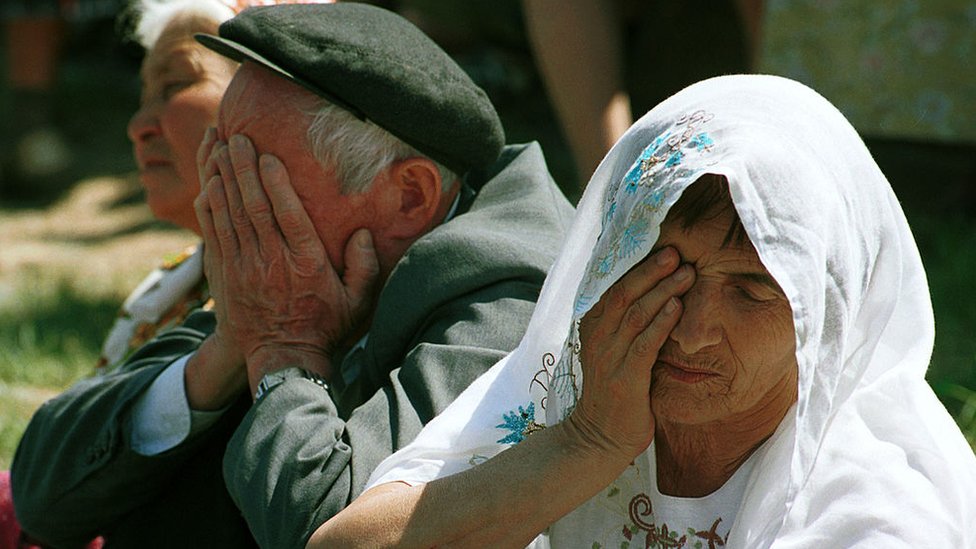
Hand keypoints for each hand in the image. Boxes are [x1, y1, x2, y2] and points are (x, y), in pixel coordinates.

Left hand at [194, 134, 379, 388]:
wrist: (282, 358)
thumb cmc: (325, 325)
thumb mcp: (359, 302)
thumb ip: (365, 266)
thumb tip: (363, 233)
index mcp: (306, 264)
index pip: (288, 216)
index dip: (275, 184)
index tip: (269, 156)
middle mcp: (272, 262)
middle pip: (253, 207)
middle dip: (244, 168)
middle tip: (238, 137)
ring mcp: (244, 267)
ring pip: (230, 215)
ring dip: (224, 178)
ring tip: (220, 148)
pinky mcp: (225, 273)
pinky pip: (214, 233)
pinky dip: (210, 206)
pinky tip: (208, 182)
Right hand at [569, 246, 694, 460]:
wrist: (599, 437)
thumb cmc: (614, 393)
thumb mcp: (614, 352)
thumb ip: (627, 326)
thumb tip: (655, 294)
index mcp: (594, 327)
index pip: (614, 287)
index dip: (637, 267)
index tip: (661, 248)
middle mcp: (598, 337)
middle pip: (623, 293)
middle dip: (650, 270)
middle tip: (675, 251)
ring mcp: (609, 357)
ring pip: (635, 313)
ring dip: (662, 290)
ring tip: (686, 273)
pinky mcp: (625, 377)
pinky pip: (644, 343)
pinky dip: (661, 322)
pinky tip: (677, 307)